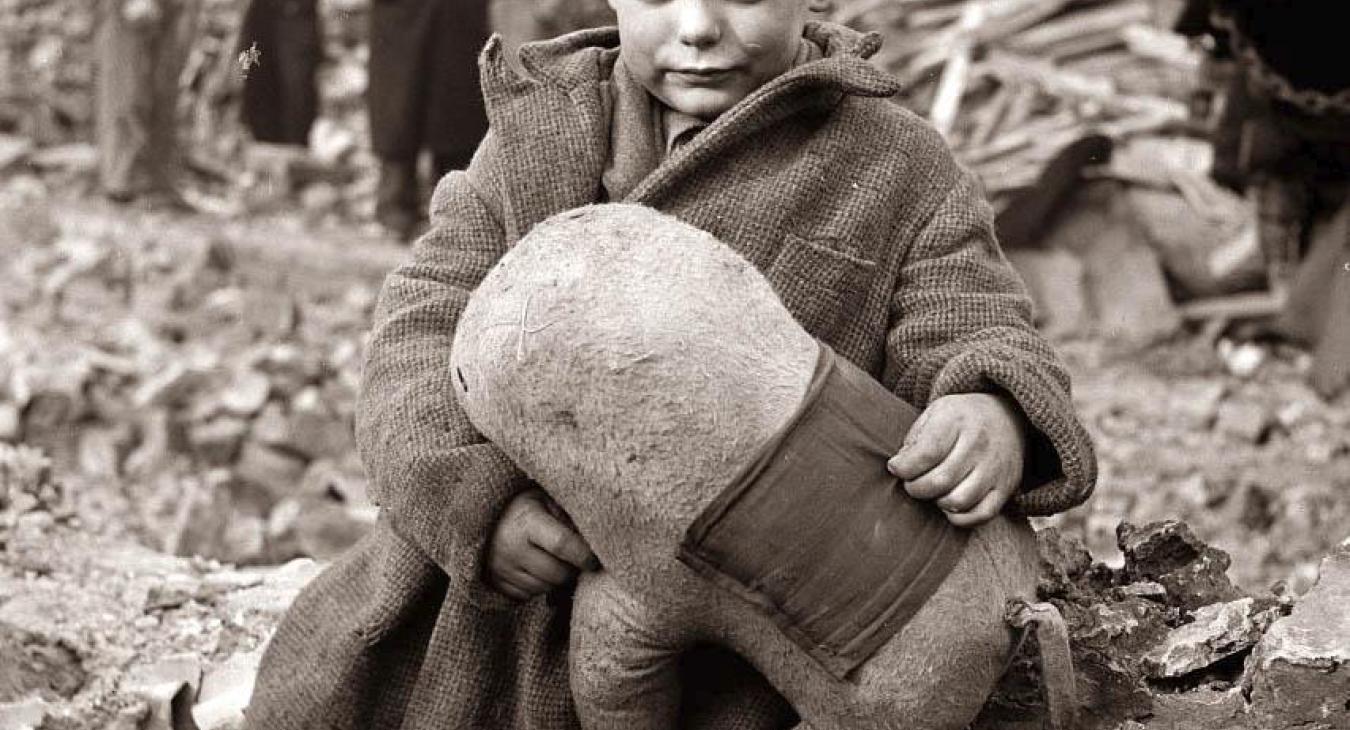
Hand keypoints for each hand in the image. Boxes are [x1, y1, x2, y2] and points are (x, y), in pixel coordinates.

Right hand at [486, 488, 599, 600]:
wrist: (489, 516)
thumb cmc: (528, 506)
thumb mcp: (548, 501)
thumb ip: (570, 519)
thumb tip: (596, 542)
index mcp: (526, 521)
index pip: (562, 544)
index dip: (584, 555)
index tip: (595, 560)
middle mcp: (510, 546)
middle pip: (556, 573)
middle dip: (572, 569)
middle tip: (576, 559)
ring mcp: (500, 568)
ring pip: (544, 588)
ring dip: (557, 580)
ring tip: (555, 560)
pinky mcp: (495, 583)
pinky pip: (527, 596)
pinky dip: (539, 586)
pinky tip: (537, 568)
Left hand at [887, 393, 1027, 527]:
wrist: (1008, 417)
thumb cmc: (961, 419)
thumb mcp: (935, 413)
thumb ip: (915, 439)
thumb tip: (900, 468)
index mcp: (956, 421)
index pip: (926, 453)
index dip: (904, 467)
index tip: (896, 467)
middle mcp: (979, 444)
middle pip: (939, 481)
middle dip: (916, 488)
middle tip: (912, 483)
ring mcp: (994, 468)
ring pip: (958, 501)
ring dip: (937, 502)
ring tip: (933, 491)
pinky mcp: (1005, 488)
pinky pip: (981, 515)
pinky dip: (960, 518)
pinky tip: (950, 505)